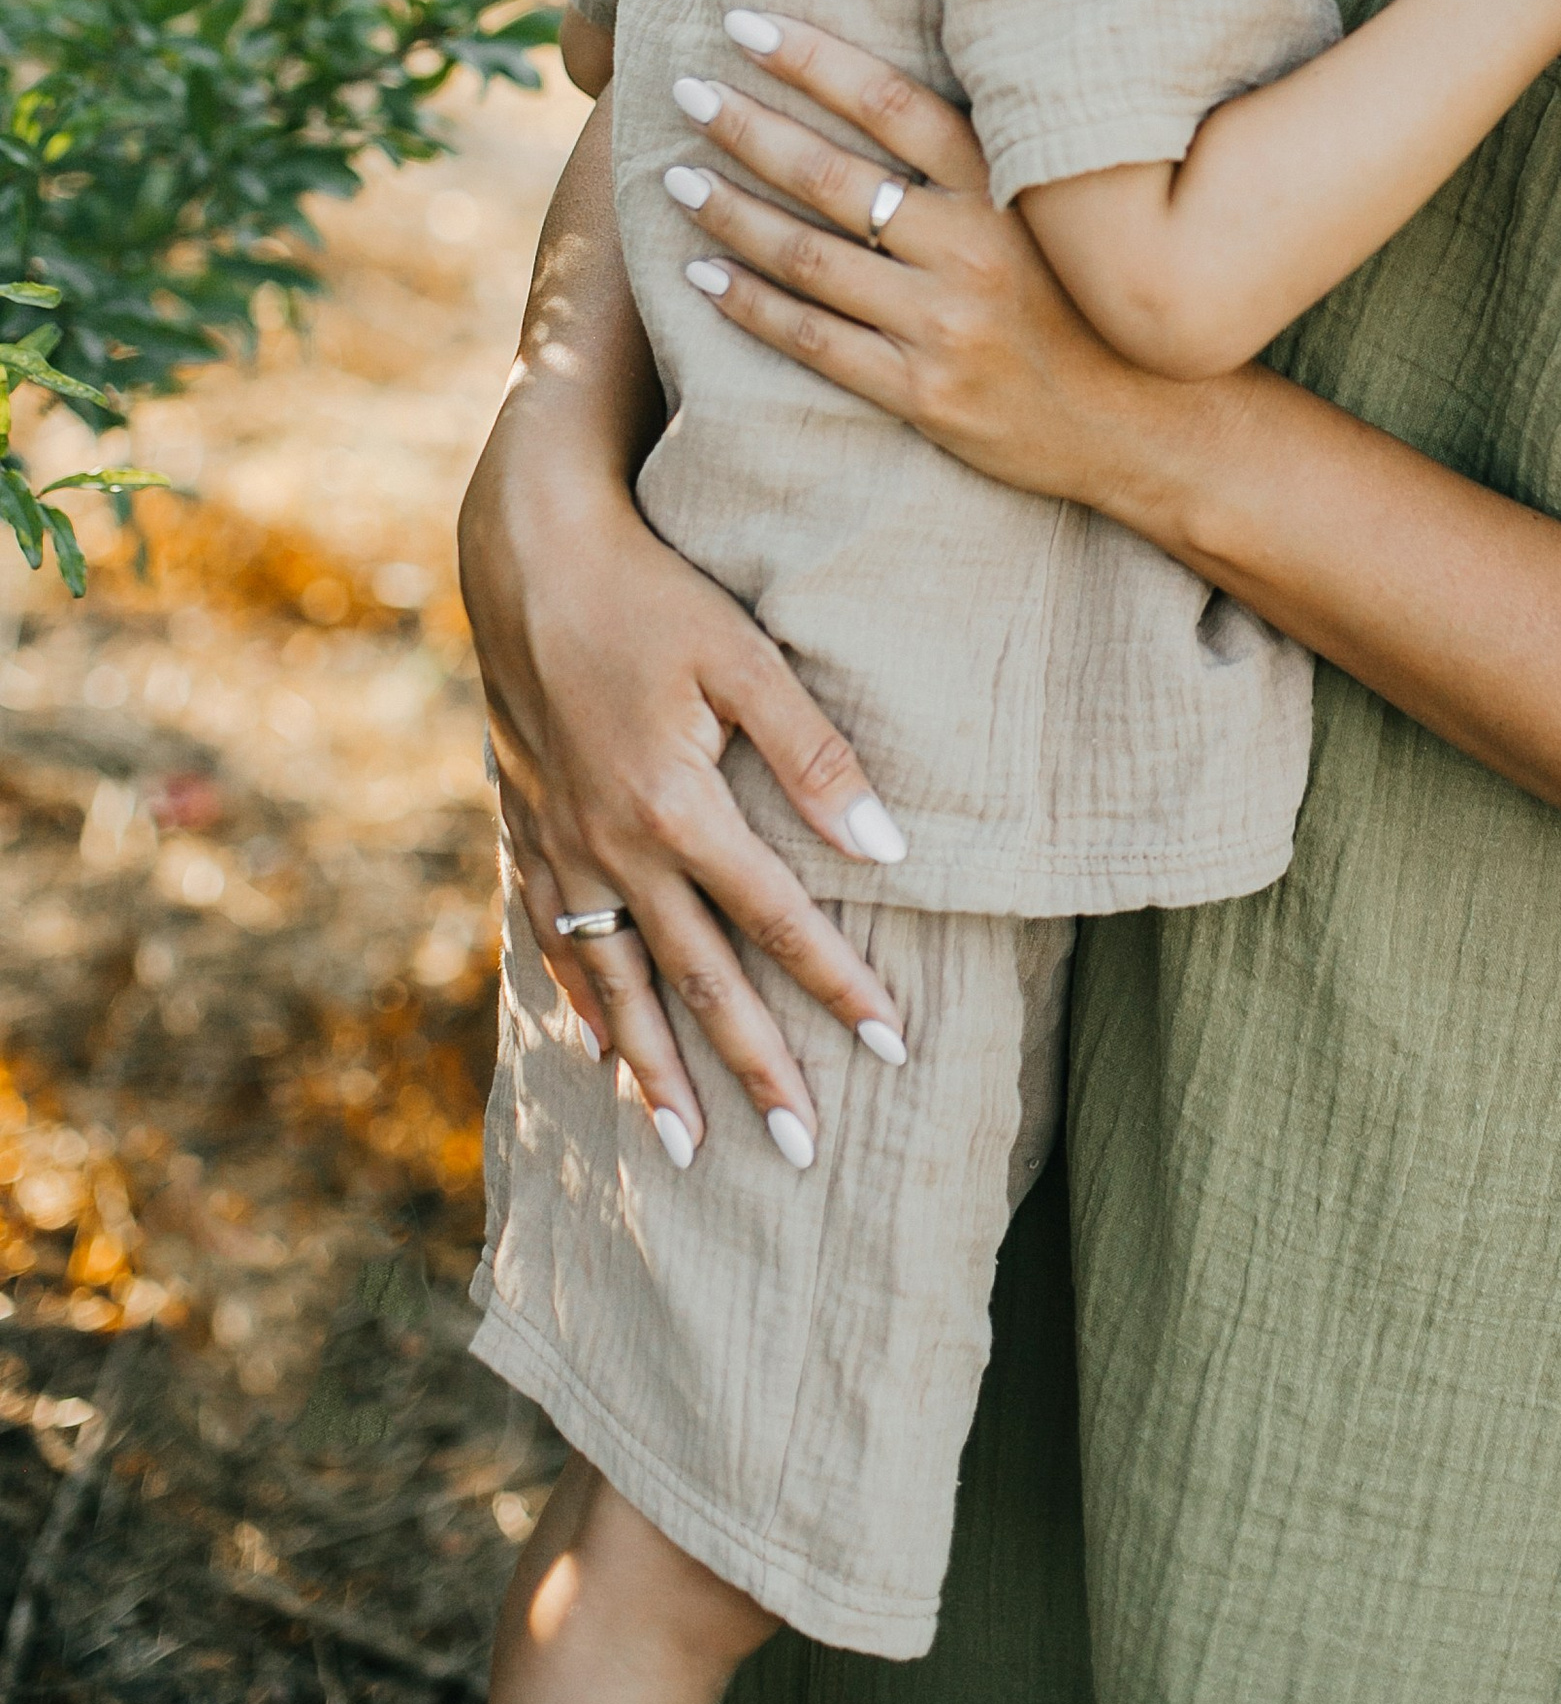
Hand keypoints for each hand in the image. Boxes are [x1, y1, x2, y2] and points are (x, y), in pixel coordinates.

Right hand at [457, 182, 913, 1163]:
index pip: (777, 923)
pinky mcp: (527, 828)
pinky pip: (556, 943)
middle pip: (696, 980)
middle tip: (800, 1151)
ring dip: (654, 1069)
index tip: (892, 1048)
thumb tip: (888, 850)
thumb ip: (814, 754)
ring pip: (614, 983)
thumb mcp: (745, 657)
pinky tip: (601, 1051)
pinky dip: (583, 1007)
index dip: (838, 988)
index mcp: (675, 808)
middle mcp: (613, 847)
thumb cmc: (652, 591)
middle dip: (752, 1068)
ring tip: (686, 1148)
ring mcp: (561, 847)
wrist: (525, 552)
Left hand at [657, 14, 1211, 522]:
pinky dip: (749, 303)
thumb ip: (980, 160)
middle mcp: (973, 249)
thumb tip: (884, 86)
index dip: (813, 58)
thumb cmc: (1085, 303)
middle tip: (685, 88)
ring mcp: (944, 325)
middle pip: (833, 175)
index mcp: (1006, 190)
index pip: (893, 103)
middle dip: (749, 126)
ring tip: (677, 177)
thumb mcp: (1050, 214)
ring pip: (810, 256)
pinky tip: (702, 276)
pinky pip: (813, 340)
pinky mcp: (922, 393)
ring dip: (731, 212)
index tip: (745, 24)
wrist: (1143, 425)